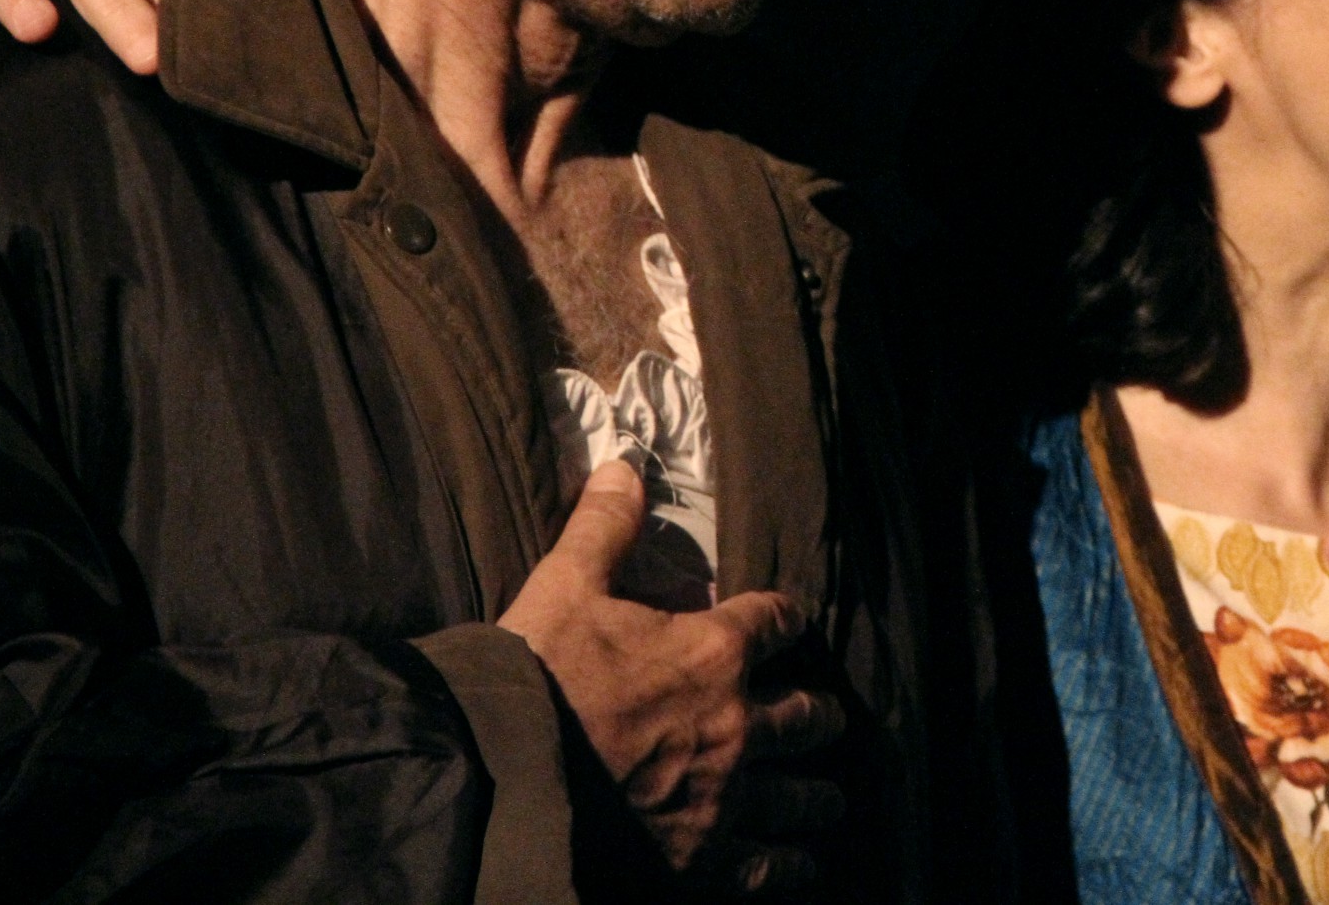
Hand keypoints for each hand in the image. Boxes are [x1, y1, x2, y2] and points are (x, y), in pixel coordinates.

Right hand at [500, 461, 847, 892]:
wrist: (499, 783)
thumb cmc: (534, 679)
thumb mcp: (563, 586)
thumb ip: (603, 527)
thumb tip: (624, 464)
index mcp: (712, 652)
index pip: (772, 620)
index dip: (783, 616)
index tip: (791, 619)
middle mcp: (736, 724)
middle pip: (802, 715)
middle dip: (814, 714)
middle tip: (825, 718)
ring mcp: (725, 797)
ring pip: (797, 794)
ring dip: (814, 793)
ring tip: (829, 797)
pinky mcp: (705, 860)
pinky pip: (768, 868)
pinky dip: (791, 866)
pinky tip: (803, 867)